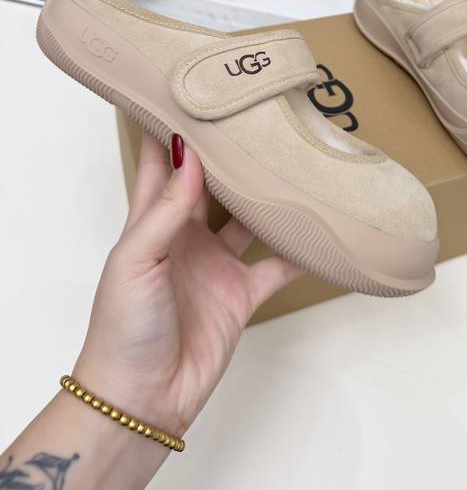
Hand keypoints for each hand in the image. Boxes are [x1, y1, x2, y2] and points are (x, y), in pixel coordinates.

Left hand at [73, 132, 299, 436]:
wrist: (142, 398)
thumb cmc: (123, 328)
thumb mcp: (137, 260)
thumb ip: (167, 209)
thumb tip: (189, 153)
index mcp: (152, 221)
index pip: (160, 162)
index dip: (169, 127)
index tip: (190, 91)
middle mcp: (186, 235)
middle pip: (211, 182)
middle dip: (228, 152)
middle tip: (256, 116)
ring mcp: (216, 264)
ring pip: (249, 216)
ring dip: (267, 194)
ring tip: (294, 161)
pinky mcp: (242, 293)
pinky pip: (278, 264)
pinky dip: (299, 250)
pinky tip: (319, 229)